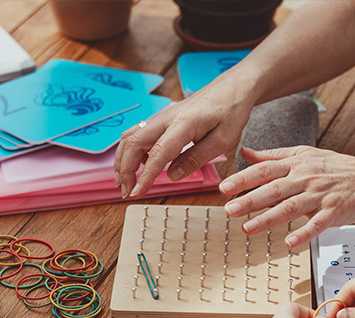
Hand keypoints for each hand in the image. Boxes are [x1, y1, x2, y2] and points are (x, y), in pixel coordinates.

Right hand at [114, 82, 256, 198]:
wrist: (232, 87)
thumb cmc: (231, 111)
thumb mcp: (223, 140)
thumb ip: (196, 158)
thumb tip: (172, 176)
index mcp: (183, 124)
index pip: (157, 153)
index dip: (144, 176)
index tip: (136, 193)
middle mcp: (166, 118)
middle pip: (132, 143)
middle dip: (124, 170)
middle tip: (126, 192)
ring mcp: (161, 117)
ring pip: (130, 137)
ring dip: (122, 160)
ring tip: (125, 182)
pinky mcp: (162, 119)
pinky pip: (138, 133)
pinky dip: (130, 151)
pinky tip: (138, 165)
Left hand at [219, 147, 354, 247]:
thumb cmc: (338, 168)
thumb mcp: (304, 154)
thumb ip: (273, 155)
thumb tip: (245, 152)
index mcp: (297, 164)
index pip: (264, 170)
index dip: (243, 179)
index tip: (224, 188)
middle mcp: (306, 178)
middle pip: (273, 189)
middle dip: (249, 200)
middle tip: (229, 210)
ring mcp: (320, 196)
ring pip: (290, 208)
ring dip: (268, 219)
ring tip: (248, 228)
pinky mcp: (334, 212)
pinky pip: (317, 225)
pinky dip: (303, 234)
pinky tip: (289, 243)